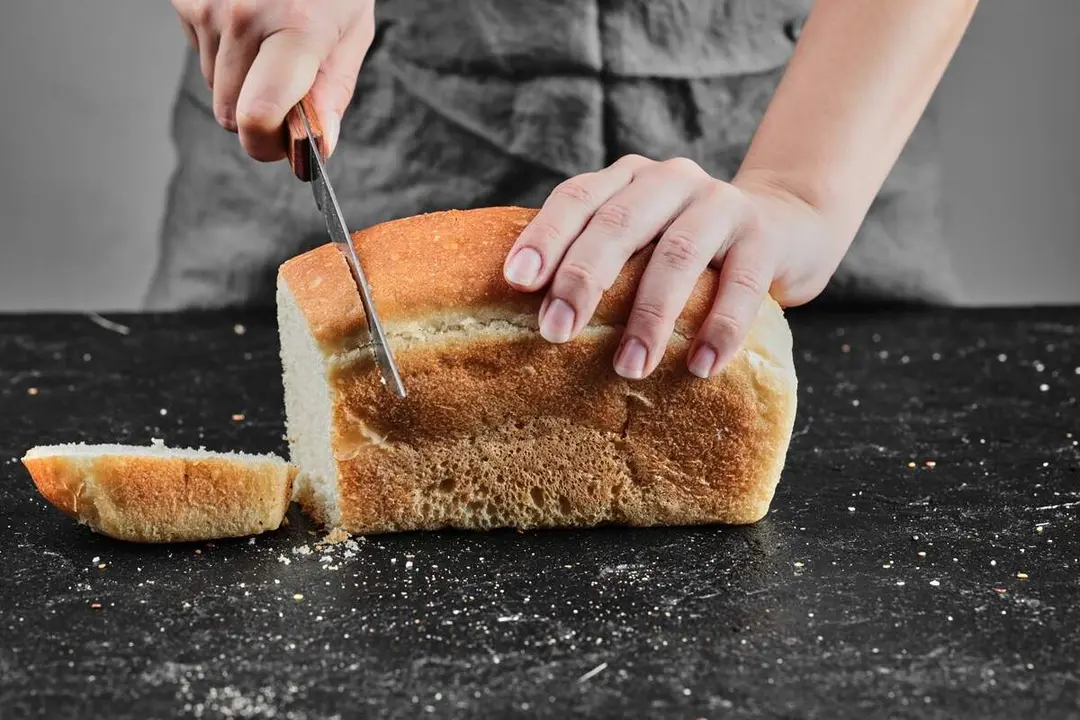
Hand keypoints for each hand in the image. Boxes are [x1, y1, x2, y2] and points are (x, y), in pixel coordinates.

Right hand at [172, 0, 374, 160]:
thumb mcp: (351, 29)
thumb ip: (333, 91)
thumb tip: (320, 144)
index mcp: (296, 30)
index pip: (257, 116)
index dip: (267, 145)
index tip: (284, 144)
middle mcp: (243, 18)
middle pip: (230, 114)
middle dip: (258, 116)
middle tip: (287, 92)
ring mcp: (207, 5)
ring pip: (215, 87)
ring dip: (242, 79)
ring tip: (270, 39)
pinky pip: (199, 52)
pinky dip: (223, 49)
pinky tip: (247, 18)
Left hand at [503, 155, 840, 379]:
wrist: (788, 226)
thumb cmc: (691, 249)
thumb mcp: (643, 242)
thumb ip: (601, 261)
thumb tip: (536, 324)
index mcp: (629, 179)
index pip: (578, 197)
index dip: (545, 236)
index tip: (516, 281)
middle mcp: (672, 181)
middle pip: (619, 223)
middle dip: (583, 279)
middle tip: (556, 332)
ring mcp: (722, 204)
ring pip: (677, 254)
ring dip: (649, 316)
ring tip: (629, 367)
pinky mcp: (765, 236)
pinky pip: (742, 284)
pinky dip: (721, 328)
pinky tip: (703, 367)